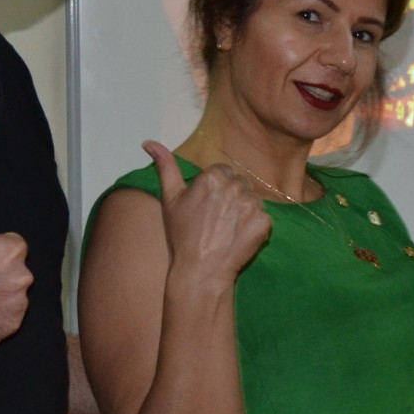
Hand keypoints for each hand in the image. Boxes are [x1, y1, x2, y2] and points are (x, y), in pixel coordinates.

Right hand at [147, 141, 270, 284]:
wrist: (200, 270)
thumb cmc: (182, 235)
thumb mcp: (170, 199)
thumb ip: (165, 167)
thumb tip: (148, 142)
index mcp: (213, 177)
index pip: (223, 172)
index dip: (215, 190)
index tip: (207, 207)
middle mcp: (235, 186)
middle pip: (239, 184)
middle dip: (231, 198)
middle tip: (216, 221)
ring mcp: (252, 204)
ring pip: (252, 199)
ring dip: (243, 211)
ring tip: (227, 230)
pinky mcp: (264, 222)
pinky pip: (263, 218)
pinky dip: (254, 227)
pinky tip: (238, 238)